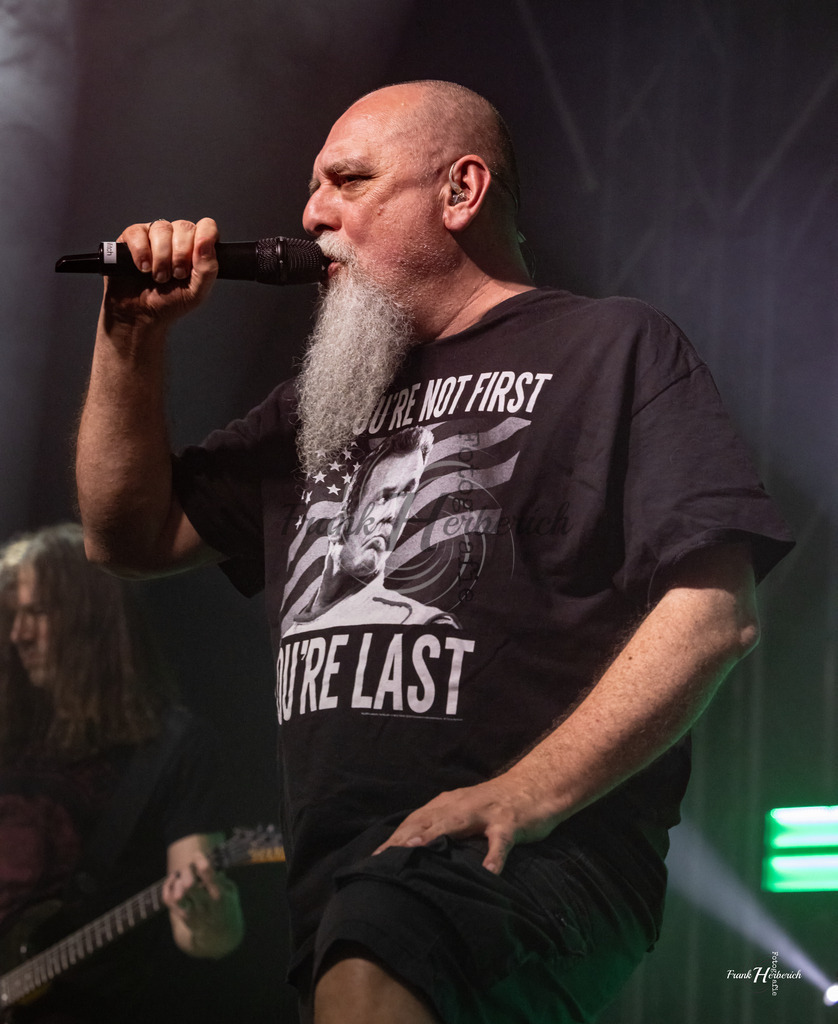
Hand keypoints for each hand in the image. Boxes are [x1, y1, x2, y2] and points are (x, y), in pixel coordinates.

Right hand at [104, 217, 218, 327]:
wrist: (141, 314)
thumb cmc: (169, 303)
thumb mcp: (196, 293)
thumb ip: (207, 269)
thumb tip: (207, 242)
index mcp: (196, 247)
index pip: (206, 227)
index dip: (202, 241)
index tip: (195, 261)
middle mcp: (176, 237)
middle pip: (184, 227)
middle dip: (180, 256)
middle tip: (176, 276)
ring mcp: (154, 235)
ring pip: (162, 229)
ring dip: (161, 258)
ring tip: (159, 277)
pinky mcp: (132, 237)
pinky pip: (138, 233)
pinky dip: (141, 253)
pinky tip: (143, 268)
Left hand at [162, 851, 228, 928]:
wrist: (218, 936)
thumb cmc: (227, 907)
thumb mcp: (231, 891)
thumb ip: (220, 878)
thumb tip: (207, 863)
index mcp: (219, 895)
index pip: (206, 873)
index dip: (199, 859)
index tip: (197, 854)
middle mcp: (204, 904)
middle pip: (188, 884)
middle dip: (187, 870)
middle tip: (190, 867)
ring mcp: (191, 912)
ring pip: (177, 894)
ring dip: (177, 880)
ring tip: (182, 876)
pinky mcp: (181, 916)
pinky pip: (168, 900)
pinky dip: (167, 886)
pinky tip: (173, 880)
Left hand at [372, 770, 563, 874]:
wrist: (535, 785)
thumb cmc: (496, 805)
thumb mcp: (465, 812)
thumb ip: (443, 827)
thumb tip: (415, 853)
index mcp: (448, 803)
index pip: (414, 820)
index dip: (394, 839)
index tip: (373, 860)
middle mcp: (461, 804)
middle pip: (427, 820)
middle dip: (403, 838)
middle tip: (382, 861)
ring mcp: (485, 812)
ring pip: (456, 822)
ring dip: (435, 835)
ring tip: (416, 851)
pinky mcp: (510, 822)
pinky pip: (500, 840)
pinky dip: (493, 855)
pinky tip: (488, 872)